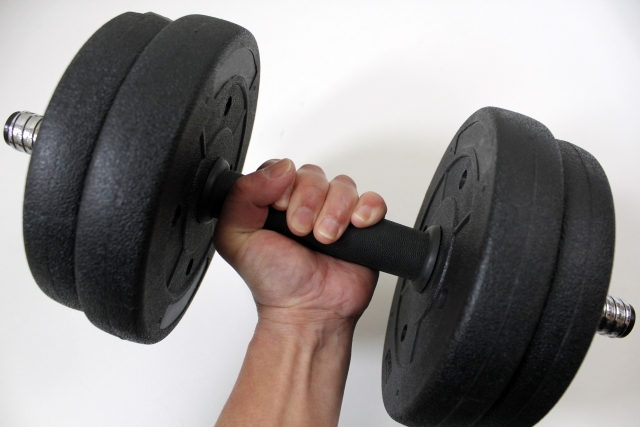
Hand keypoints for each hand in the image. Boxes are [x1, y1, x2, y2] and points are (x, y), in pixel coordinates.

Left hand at [213, 158, 386, 329]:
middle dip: (308, 201)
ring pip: (343, 185)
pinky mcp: (362, 226)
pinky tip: (355, 226)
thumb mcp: (237, 238)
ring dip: (334, 210)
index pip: (282, 169)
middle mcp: (305, 205)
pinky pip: (373, 201)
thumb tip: (279, 169)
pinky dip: (367, 208)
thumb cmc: (274, 282)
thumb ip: (241, 196)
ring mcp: (334, 214)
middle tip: (301, 230)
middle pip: (313, 174)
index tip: (280, 210)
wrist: (307, 313)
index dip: (283, 184)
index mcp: (274, 203)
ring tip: (325, 238)